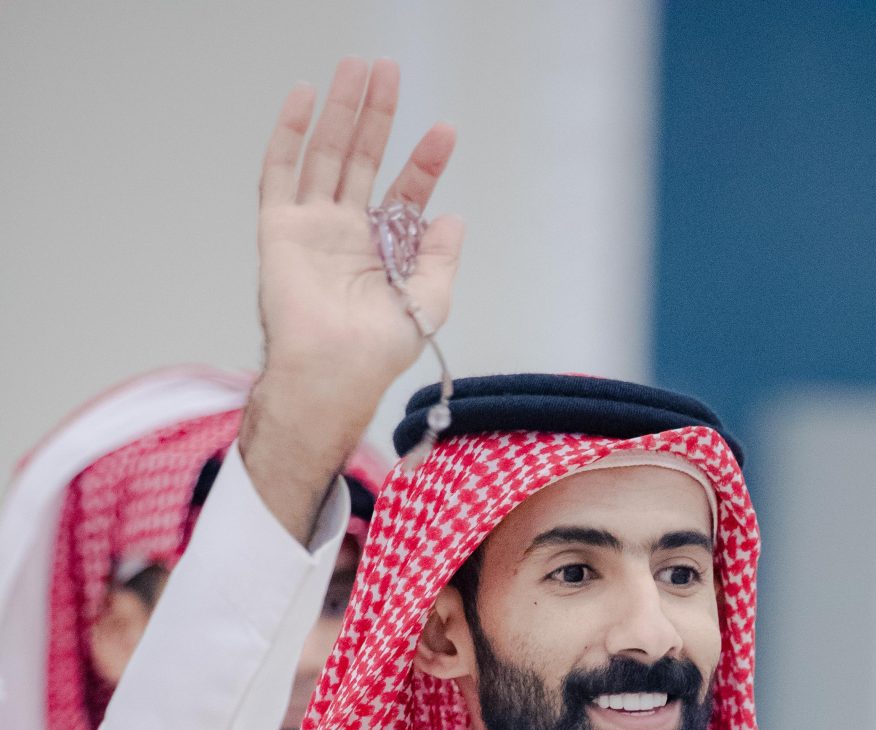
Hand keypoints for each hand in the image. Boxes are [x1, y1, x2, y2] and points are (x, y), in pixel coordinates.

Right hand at [241, 59, 459, 539]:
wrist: (332, 372)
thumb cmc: (377, 352)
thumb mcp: (427, 305)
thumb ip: (440, 259)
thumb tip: (452, 217)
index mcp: (384, 249)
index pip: (406, 192)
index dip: (425, 161)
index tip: (446, 130)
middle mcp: (348, 231)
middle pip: (364, 158)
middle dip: (379, 116)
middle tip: (391, 71)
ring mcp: (313, 226)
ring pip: (327, 153)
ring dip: (342, 111)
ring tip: (357, 68)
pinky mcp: (281, 227)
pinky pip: (281, 171)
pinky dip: (290, 133)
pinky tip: (304, 96)